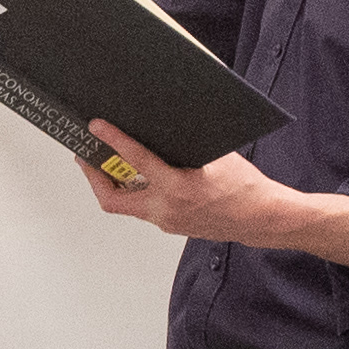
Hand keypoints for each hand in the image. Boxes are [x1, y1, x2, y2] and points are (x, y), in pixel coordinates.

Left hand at [78, 118, 309, 243]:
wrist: (262, 219)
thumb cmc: (246, 186)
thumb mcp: (217, 155)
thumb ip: (187, 143)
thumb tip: (162, 123)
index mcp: (180, 188)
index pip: (136, 161)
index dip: (113, 141)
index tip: (97, 127)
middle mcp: (168, 209)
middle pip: (112, 199)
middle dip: (94, 176)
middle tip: (86, 154)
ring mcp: (167, 221)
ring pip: (125, 204)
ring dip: (113, 184)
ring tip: (107, 161)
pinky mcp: (170, 225)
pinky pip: (142, 207)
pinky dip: (134, 190)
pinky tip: (136, 175)